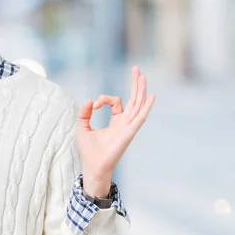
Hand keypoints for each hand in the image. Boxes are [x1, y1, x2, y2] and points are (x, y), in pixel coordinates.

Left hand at [76, 66, 154, 197]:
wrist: (94, 166)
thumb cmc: (90, 151)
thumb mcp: (82, 127)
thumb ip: (84, 113)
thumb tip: (89, 100)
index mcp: (116, 121)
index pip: (116, 102)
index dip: (104, 99)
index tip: (93, 105)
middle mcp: (125, 123)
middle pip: (134, 99)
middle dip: (135, 83)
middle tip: (136, 68)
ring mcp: (129, 127)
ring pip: (138, 104)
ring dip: (140, 90)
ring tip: (142, 75)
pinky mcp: (129, 132)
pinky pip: (140, 117)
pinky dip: (146, 107)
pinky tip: (151, 96)